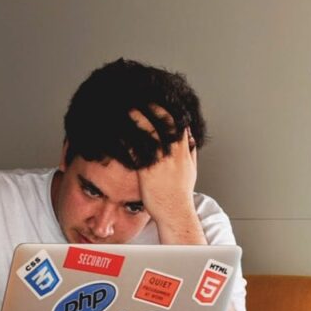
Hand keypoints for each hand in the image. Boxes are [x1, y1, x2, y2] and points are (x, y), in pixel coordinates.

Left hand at [129, 105, 198, 226]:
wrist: (175, 212)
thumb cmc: (180, 195)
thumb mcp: (191, 170)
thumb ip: (190, 153)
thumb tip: (191, 140)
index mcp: (184, 152)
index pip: (178, 123)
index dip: (168, 110)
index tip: (159, 100)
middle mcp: (174, 153)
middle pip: (165, 122)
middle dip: (153, 108)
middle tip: (141, 97)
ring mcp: (161, 161)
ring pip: (150, 132)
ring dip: (138, 118)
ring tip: (127, 108)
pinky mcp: (147, 171)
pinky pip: (137, 150)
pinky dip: (128, 138)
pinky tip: (119, 131)